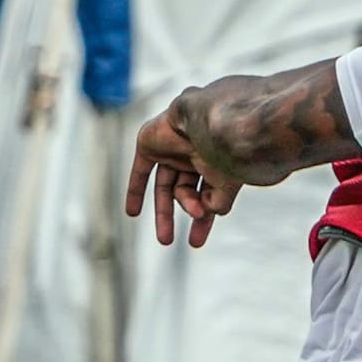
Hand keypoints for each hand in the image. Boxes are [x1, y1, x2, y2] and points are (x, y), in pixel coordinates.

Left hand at [125, 107, 241, 247]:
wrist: (208, 118)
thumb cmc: (225, 146)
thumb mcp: (229, 183)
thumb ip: (219, 201)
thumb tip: (207, 212)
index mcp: (217, 160)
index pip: (209, 193)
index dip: (203, 220)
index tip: (196, 243)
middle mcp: (196, 154)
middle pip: (186, 192)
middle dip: (183, 217)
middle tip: (176, 242)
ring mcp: (173, 149)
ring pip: (166, 187)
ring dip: (165, 212)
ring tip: (166, 238)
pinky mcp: (151, 143)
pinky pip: (140, 171)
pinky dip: (135, 191)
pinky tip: (133, 213)